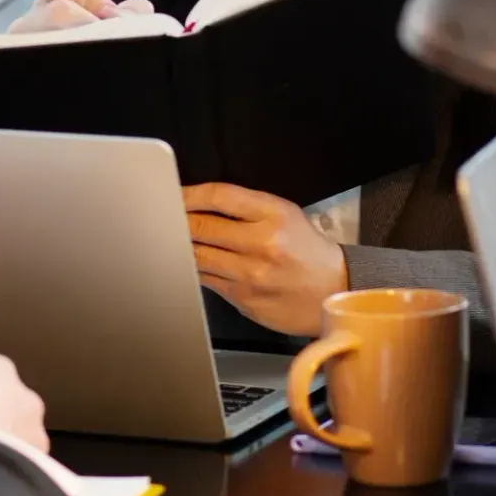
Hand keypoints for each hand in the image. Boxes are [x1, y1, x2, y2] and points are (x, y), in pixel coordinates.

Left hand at [185, 182, 350, 336]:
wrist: (333, 290)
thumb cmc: (305, 248)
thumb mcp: (284, 214)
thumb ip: (244, 208)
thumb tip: (196, 204)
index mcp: (274, 214)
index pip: (219, 197)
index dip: (189, 194)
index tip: (173, 194)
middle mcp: (262, 244)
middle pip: (201, 227)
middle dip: (177, 221)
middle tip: (162, 217)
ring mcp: (251, 275)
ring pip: (197, 256)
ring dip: (181, 247)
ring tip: (171, 240)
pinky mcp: (244, 300)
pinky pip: (207, 281)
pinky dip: (196, 270)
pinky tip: (194, 263)